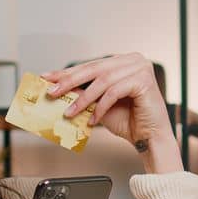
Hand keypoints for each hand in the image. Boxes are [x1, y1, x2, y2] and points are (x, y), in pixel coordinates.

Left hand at [42, 54, 175, 154]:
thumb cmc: (129, 121)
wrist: (150, 138)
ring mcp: (141, 68)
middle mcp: (133, 60)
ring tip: (70, 112)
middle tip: (52, 92)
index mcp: (123, 61)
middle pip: (94, 69)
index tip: (47, 78)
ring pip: (103, 81)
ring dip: (84, 98)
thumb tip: (57, 88)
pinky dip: (101, 106)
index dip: (67, 72)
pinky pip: (114, 92)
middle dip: (70, 81)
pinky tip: (93, 119)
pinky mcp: (144, 80)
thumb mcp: (99, 104)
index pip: (90, 65)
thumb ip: (83, 94)